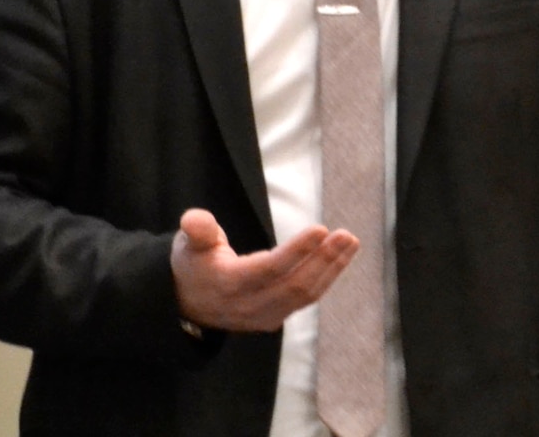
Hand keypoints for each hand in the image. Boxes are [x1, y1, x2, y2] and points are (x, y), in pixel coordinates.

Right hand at [170, 208, 359, 331]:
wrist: (189, 304)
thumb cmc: (194, 264)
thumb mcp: (187, 244)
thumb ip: (197, 231)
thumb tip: (193, 219)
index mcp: (228, 284)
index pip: (269, 269)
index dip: (296, 250)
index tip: (321, 229)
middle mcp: (249, 305)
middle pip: (294, 284)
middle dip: (323, 259)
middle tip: (346, 235)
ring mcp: (264, 316)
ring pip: (305, 294)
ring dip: (331, 268)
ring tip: (350, 242)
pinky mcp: (275, 318)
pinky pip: (305, 299)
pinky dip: (326, 278)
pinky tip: (341, 258)